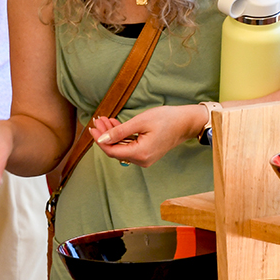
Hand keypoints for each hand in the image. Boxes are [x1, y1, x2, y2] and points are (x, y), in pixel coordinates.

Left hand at [89, 104, 204, 166]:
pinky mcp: (147, 153)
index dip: (100, 140)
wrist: (186, 122)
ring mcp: (145, 158)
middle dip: (105, 135)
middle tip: (98, 120)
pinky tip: (115, 125)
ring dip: (113, 134)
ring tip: (105, 120)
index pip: (112, 151)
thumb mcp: (140, 122)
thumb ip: (120, 131)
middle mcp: (142, 160)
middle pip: (116, 150)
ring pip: (122, 147)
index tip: (93, 127)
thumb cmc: (167, 119)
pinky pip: (130, 146)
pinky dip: (122, 136)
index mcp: (140, 153)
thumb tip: (102, 139)